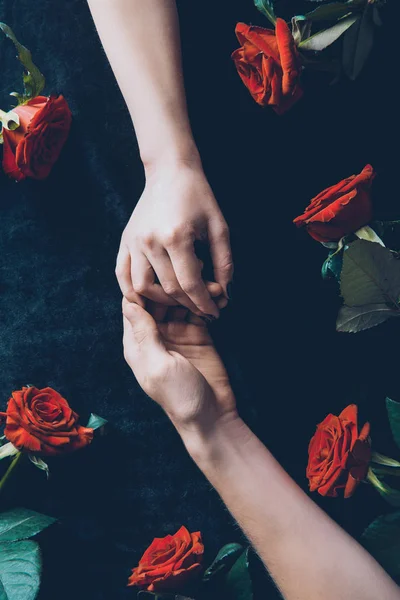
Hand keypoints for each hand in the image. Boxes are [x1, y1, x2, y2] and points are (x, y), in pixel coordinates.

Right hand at [116, 159, 232, 318]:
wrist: (170, 171)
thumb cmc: (198, 197)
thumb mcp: (219, 227)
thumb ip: (224, 262)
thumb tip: (226, 293)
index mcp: (176, 237)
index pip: (190, 284)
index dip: (204, 303)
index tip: (215, 313)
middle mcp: (151, 242)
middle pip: (168, 289)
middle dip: (189, 304)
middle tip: (203, 307)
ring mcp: (134, 242)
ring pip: (142, 287)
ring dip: (161, 301)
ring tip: (179, 300)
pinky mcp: (125, 240)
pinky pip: (122, 274)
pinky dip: (132, 291)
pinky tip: (148, 298)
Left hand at [122, 283, 236, 431]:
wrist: (212, 416)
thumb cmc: (179, 396)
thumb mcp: (158, 365)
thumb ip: (145, 334)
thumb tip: (128, 302)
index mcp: (138, 344)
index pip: (134, 306)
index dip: (145, 287)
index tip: (159, 269)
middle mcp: (156, 335)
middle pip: (158, 300)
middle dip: (173, 284)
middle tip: (191, 270)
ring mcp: (178, 334)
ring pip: (180, 303)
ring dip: (194, 291)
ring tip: (211, 284)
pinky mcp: (198, 334)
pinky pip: (199, 311)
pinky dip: (207, 301)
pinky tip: (218, 295)